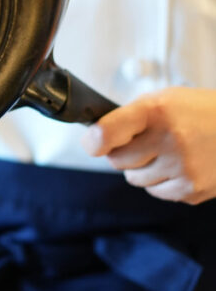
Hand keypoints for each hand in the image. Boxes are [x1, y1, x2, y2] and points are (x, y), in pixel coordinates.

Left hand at [82, 88, 215, 203]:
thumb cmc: (199, 111)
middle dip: (122, 152)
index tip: (91, 142)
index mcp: (157, 112)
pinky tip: (179, 165)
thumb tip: (96, 138)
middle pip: (117, 160)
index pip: (108, 133)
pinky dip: (161, 182)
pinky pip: (156, 192)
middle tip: (140, 142)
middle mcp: (169, 140)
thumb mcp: (165, 98)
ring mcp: (182, 168)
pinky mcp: (192, 190)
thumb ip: (130, 116)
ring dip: (142, 168)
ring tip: (165, 151)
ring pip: (135, 179)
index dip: (93, 140)